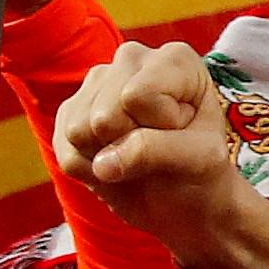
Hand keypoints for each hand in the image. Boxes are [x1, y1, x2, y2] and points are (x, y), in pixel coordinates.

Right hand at [56, 39, 268, 268]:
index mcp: (176, 61)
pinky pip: (62, 144)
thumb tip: (109, 159)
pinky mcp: (72, 114)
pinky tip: (111, 169)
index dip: (159, 128)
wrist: (187, 208)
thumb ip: (156, 150)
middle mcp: (134, 60)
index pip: (140, 93)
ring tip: (135, 164)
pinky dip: (84, 168)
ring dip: (104, 157)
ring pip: (78, 124)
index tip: (184, 141)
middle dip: (129, 143)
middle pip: (105, 107)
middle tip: (155, 158)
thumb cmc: (205, 178)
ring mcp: (100, 85)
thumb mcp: (198, 162)